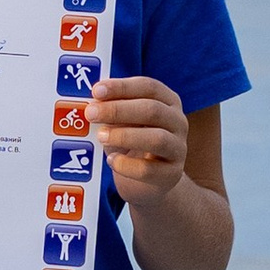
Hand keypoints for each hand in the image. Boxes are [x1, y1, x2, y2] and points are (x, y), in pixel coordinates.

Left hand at [90, 75, 188, 204]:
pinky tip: (111, 160)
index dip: (122, 87)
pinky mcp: (172, 175)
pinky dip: (127, 165)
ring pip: (157, 139)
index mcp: (167, 101)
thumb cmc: (130, 143)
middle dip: (118, 110)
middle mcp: (178, 122)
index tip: (96, 91)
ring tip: (101, 137)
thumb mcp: (121, 122)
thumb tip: (91, 106)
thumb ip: (110, 112)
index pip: (149, 87)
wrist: (147, 182)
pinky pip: (149, 170)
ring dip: (125, 136)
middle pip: (153, 110)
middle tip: (91, 113)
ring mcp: (178, 149)